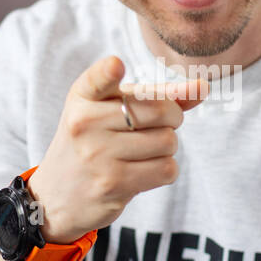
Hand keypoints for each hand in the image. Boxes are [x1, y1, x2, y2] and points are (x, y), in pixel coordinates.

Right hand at [26, 55, 208, 242]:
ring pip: (168, 141)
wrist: (57, 195)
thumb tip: (202, 87)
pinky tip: (143, 170)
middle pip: (162, 111)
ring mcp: (98, 154)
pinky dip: (165, 169)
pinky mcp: (113, 184)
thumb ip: (157, 95)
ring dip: (167, 148)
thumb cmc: (95, 142)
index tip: (116, 65)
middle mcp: (86, 122)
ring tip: (142, 152)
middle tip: (153, 127)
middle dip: (172, 119)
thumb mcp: (113, 111)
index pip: (98, 79)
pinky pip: (166, 169)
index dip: (109, 71)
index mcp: (83, 97)